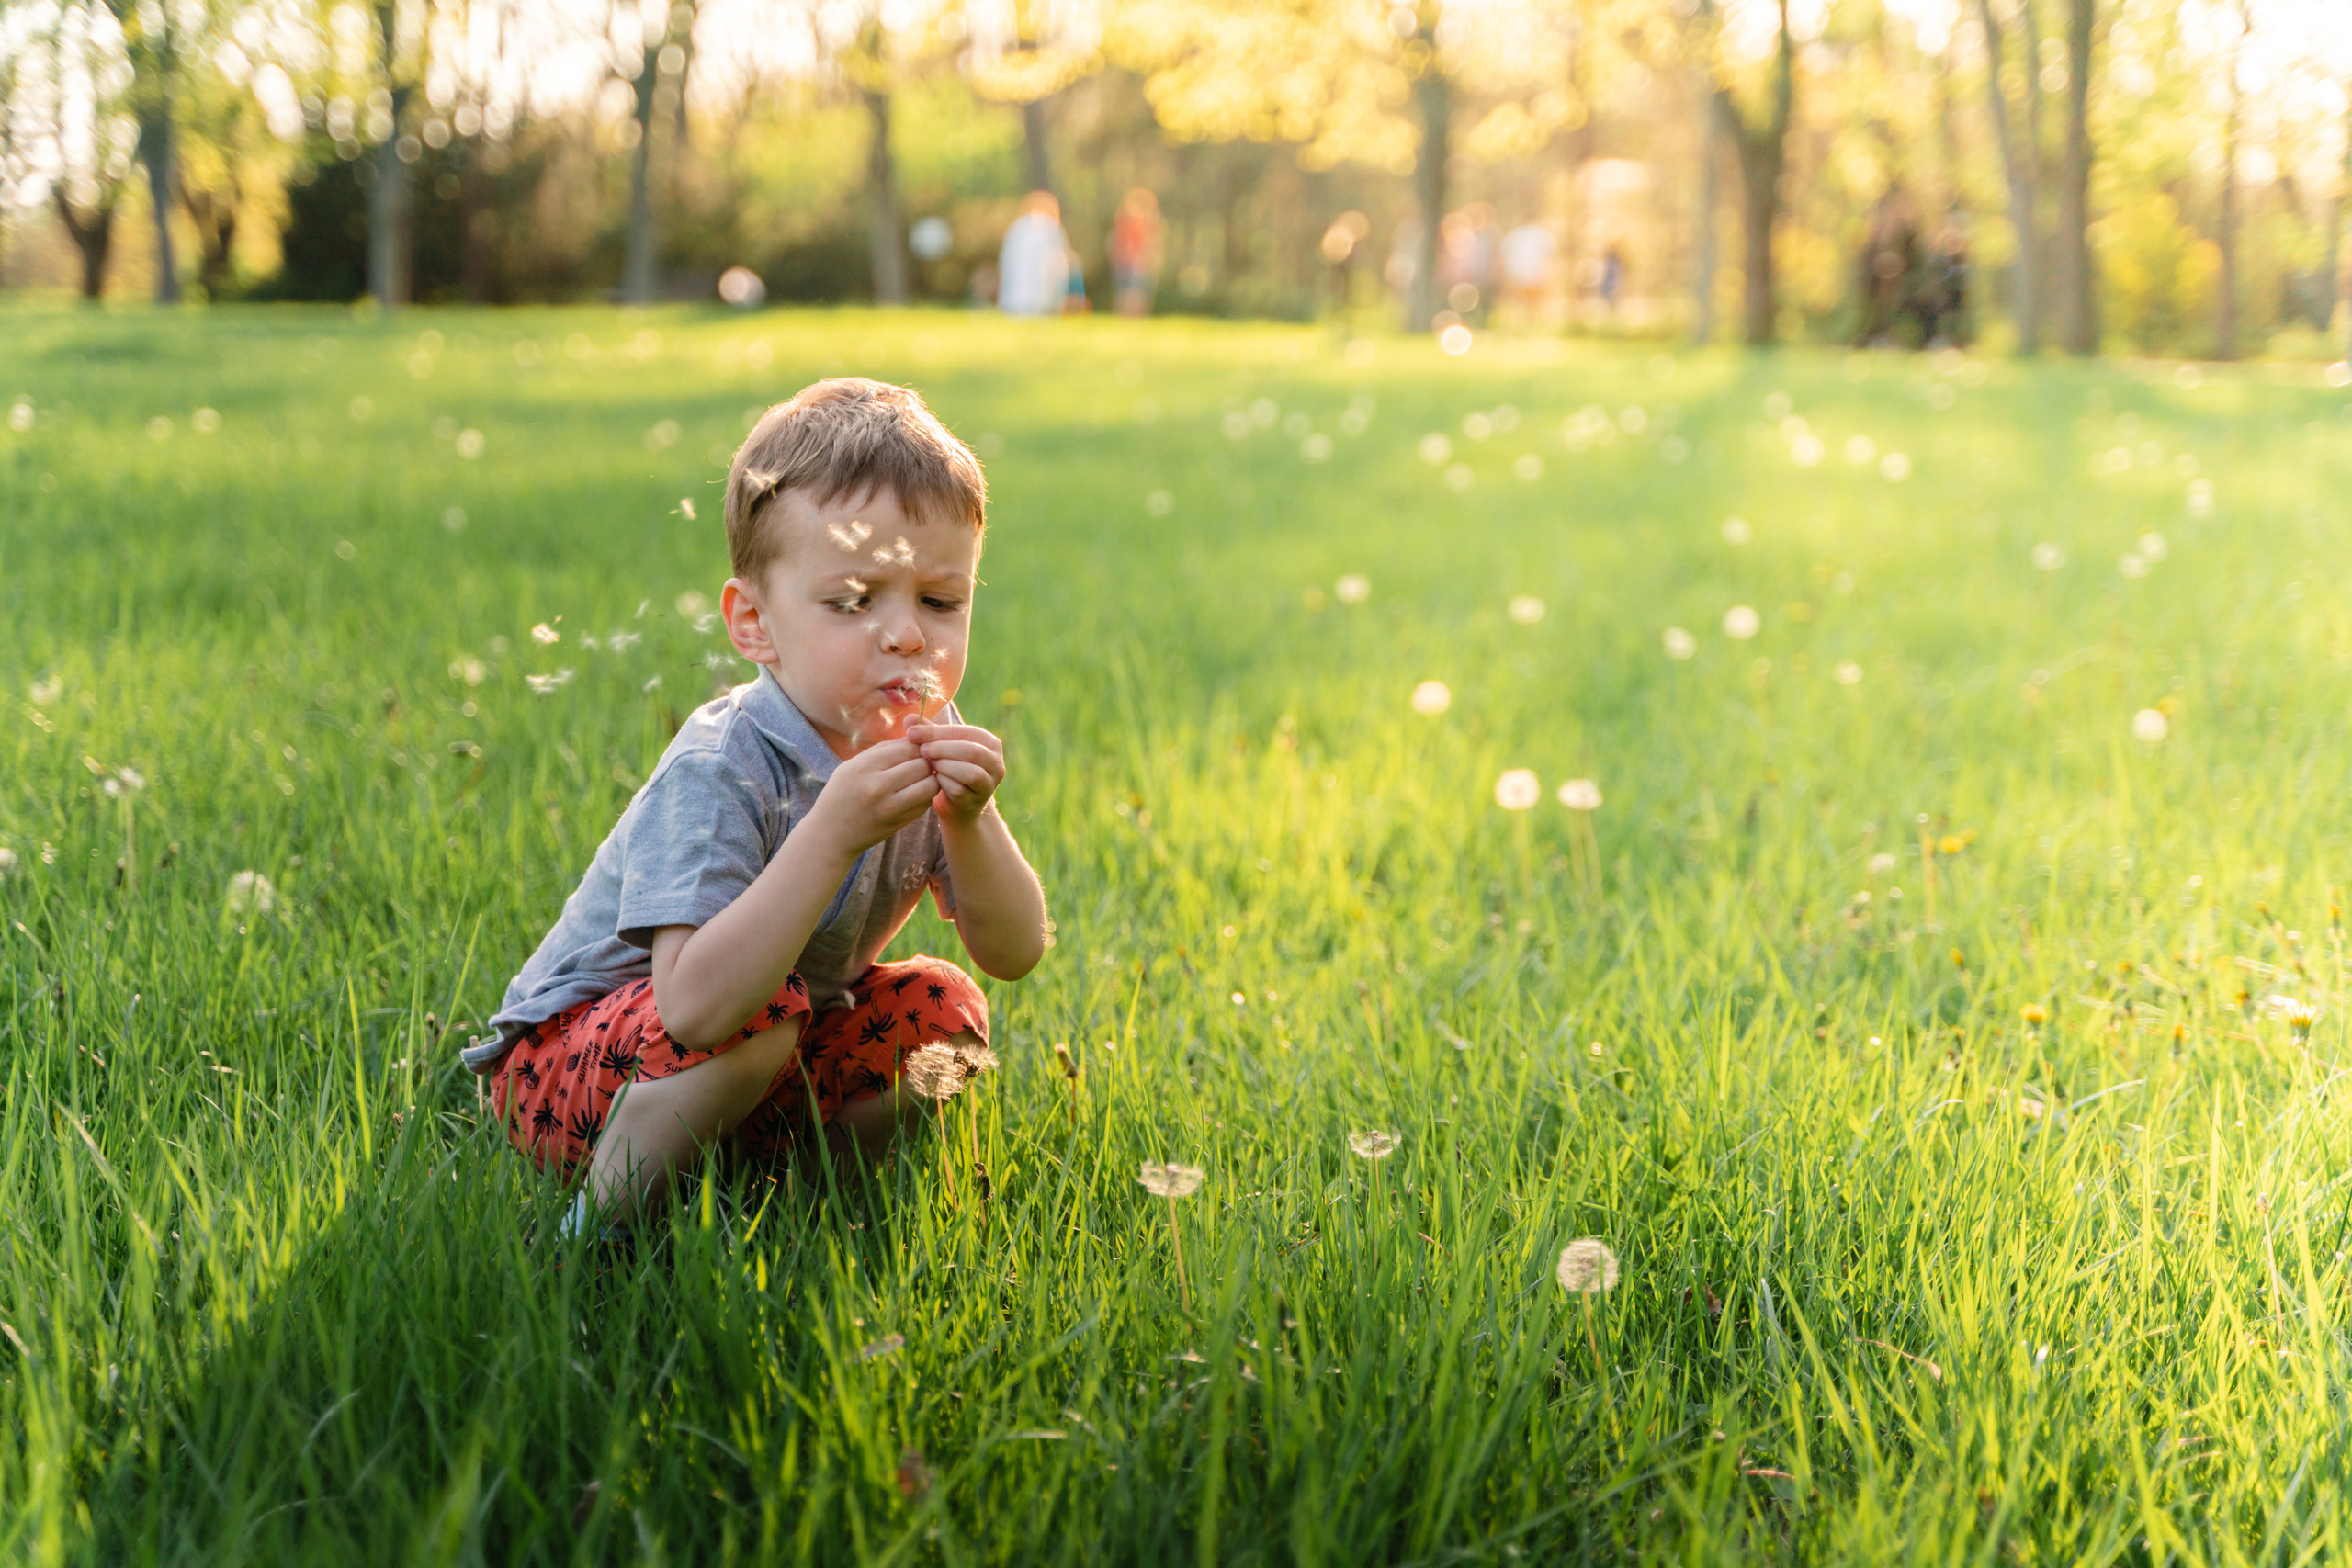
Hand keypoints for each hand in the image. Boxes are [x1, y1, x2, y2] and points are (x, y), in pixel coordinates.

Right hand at [804, 737, 939, 855]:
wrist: (830, 834)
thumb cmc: (841, 794)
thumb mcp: (853, 765)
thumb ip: (883, 750)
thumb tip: (914, 737)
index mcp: (865, 766)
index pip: (907, 748)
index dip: (917, 747)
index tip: (915, 750)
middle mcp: (878, 786)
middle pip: (922, 765)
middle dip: (925, 763)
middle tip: (920, 765)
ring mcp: (890, 807)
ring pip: (930, 785)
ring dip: (929, 780)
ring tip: (920, 779)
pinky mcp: (899, 823)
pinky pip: (926, 804)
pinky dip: (925, 797)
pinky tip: (914, 795)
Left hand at [905, 722, 1005, 824]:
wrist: (956, 804)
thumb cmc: (949, 769)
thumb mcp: (941, 747)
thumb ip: (928, 732)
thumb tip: (908, 718)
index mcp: (990, 743)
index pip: (965, 732)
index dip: (938, 732)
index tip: (912, 732)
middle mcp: (996, 763)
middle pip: (971, 751)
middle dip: (942, 749)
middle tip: (922, 750)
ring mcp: (989, 784)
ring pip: (970, 773)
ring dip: (945, 766)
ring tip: (929, 764)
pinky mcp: (977, 801)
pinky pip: (959, 790)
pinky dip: (943, 783)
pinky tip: (933, 779)